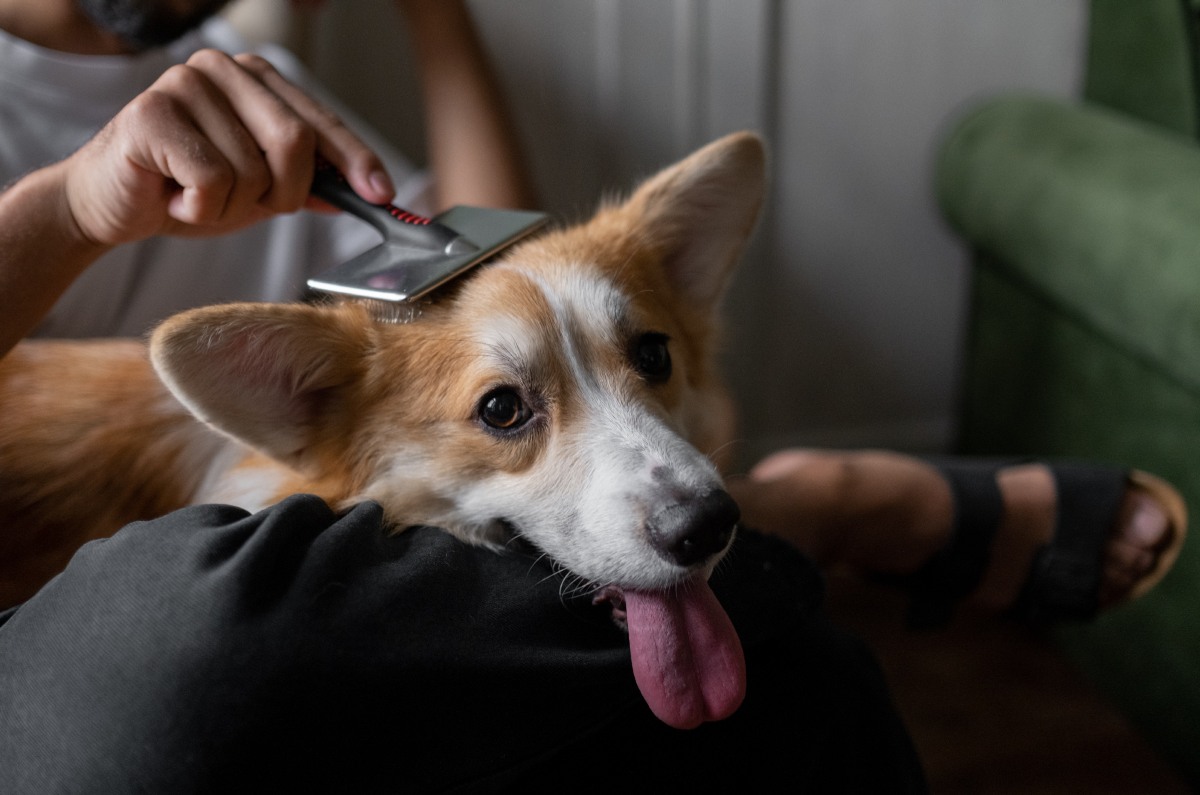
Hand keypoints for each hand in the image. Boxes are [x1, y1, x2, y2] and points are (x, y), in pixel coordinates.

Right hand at [60, 49, 396, 245]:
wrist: (111, 204)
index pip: (321, 121)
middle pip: (294, 141)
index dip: (356, 160)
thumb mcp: (261, 190)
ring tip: (197, 196)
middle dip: (285, 193)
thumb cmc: (187, 188)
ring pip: (252, 171)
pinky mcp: (151, 113)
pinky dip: (199, 208)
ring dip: (231, 207)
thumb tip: (363, 191)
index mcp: (256, 79)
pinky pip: (211, 181)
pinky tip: (174, 196)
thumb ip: (308, 183)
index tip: (381, 194)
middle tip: (255, 205)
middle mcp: (223, 69)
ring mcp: (185, 84)